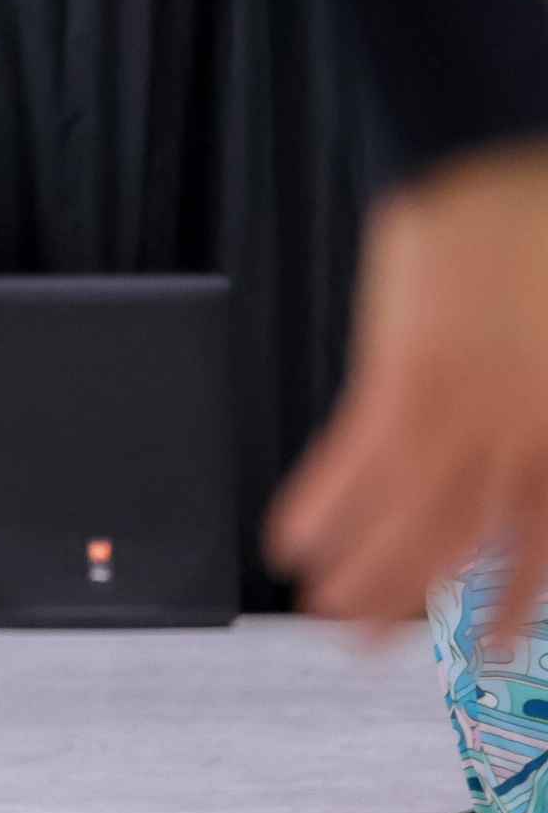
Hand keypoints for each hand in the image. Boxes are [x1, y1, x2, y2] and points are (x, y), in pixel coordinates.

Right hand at [270, 143, 547, 640]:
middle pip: (463, 540)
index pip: (543, 535)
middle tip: (366, 649)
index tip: (492, 646)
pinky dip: (322, 501)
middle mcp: (518, 427)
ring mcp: (462, 403)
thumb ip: (544, 397)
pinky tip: (289, 536)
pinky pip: (357, 454)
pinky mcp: (404, 371)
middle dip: (410, 600)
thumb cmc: (542, 234)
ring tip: (317, 613)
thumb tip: (523, 455)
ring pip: (412, 513)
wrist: (505, 163)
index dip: (516, 599)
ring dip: (361, 571)